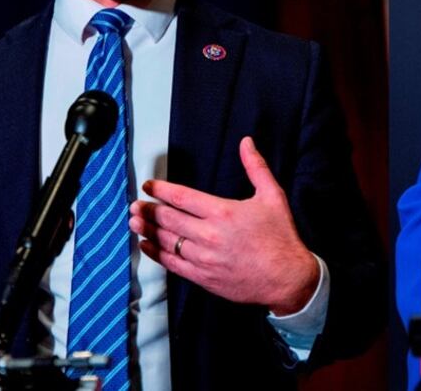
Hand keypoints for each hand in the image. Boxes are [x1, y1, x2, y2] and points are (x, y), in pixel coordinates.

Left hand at [129, 136, 319, 314]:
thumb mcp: (272, 195)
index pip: (181, 197)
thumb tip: (246, 143)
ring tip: (133, 221)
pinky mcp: (202, 277)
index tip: (149, 186)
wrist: (287, 278)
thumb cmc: (280, 237)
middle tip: (135, 204)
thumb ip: (256, 167)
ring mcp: (203, 258)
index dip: (160, 190)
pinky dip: (155, 253)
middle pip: (167, 219)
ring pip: (165, 241)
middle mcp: (209, 234)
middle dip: (147, 209)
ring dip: (146, 230)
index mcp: (223, 212)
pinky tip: (146, 246)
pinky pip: (171, 264)